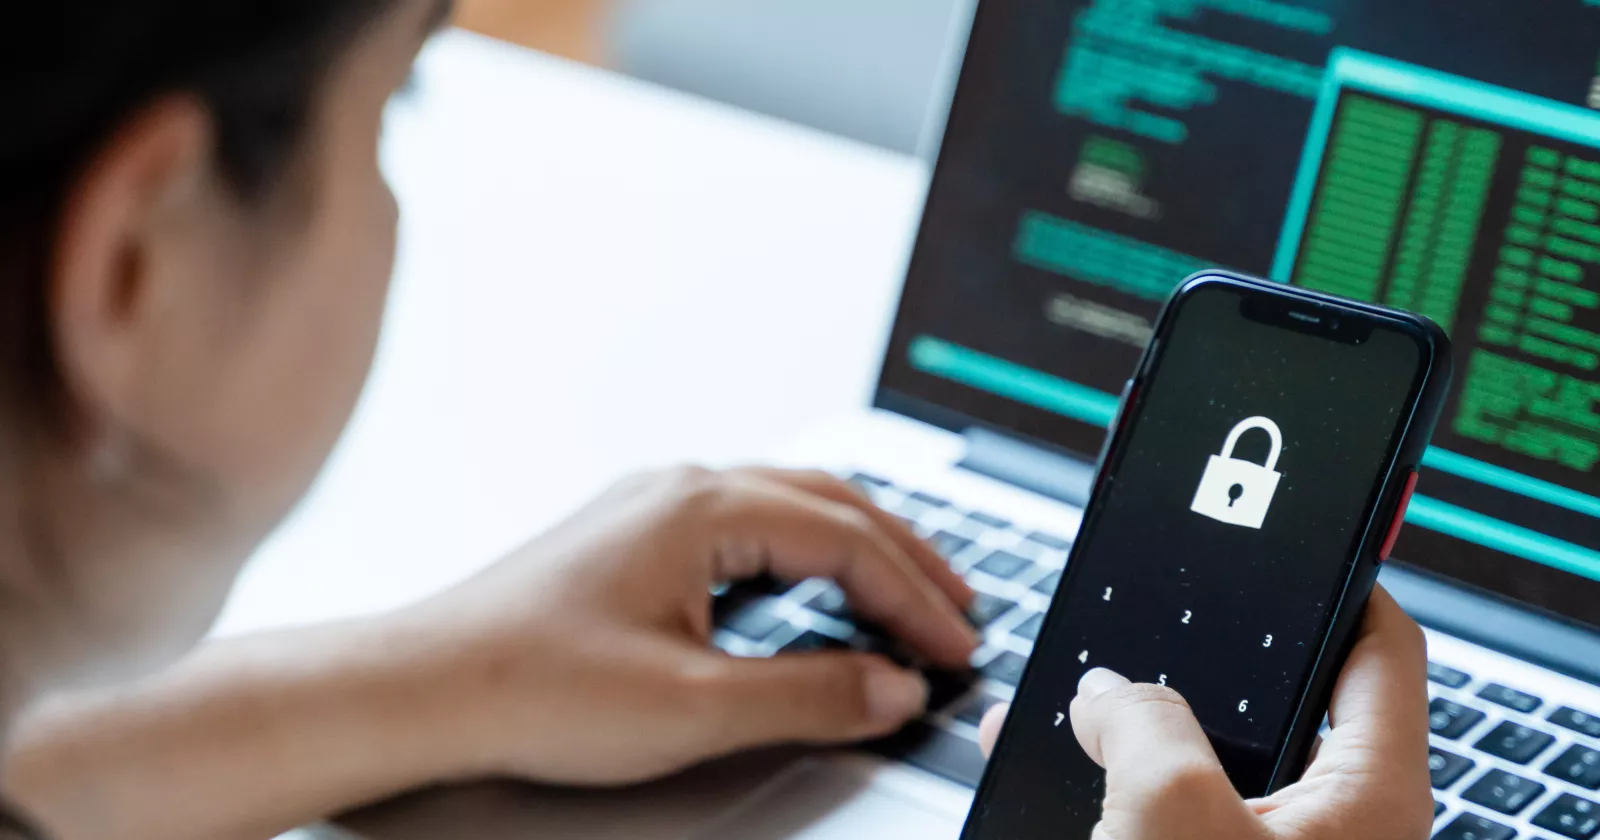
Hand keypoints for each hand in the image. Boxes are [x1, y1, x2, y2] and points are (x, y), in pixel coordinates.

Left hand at [397, 466, 978, 785]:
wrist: (425, 686)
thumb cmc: (534, 688)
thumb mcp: (691, 707)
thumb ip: (808, 696)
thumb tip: (892, 689)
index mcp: (702, 509)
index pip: (847, 541)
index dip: (914, 599)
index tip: (955, 649)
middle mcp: (681, 487)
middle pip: (830, 505)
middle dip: (904, 560)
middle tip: (958, 612)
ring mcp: (653, 505)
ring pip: (789, 507)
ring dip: (858, 549)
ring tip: (907, 596)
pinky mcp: (633, 535)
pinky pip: (748, 524)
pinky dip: (806, 555)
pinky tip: (816, 589)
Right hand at [977, 586, 1433, 839]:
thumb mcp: (1166, 810)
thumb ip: (1140, 716)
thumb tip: (1108, 694)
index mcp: (1371, 800)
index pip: (1381, 648)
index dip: (1336, 577)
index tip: (1294, 533)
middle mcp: (1331, 837)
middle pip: (1280, 705)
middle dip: (1199, 660)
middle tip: (1146, 619)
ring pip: (1204, 768)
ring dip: (1136, 728)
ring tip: (1071, 695)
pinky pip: (1165, 823)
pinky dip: (1112, 792)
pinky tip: (1048, 771)